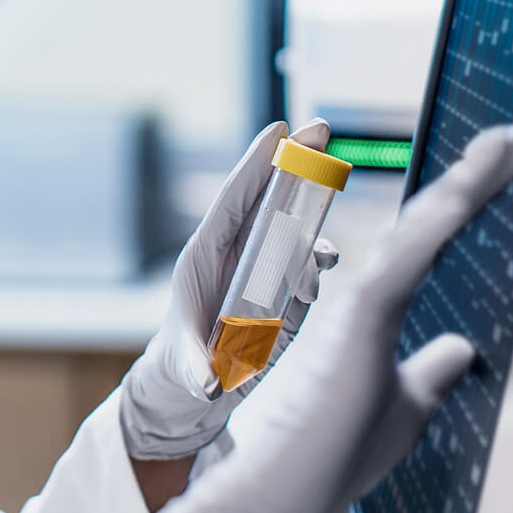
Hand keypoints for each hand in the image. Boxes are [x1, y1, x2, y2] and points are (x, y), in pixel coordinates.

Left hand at [120, 119, 339, 459]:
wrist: (195, 386)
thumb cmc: (182, 367)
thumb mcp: (185, 368)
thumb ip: (197, 371)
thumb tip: (210, 385)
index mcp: (204, 255)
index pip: (232, 199)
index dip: (255, 163)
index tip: (279, 129)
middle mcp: (235, 252)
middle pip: (266, 197)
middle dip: (293, 161)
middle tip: (321, 126)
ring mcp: (260, 267)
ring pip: (291, 228)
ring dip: (313, 220)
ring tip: (324, 245)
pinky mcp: (281, 287)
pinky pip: (306, 262)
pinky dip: (320, 258)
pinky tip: (329, 263)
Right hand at [129, 121, 512, 512]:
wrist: (284, 492)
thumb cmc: (331, 457)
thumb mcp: (404, 409)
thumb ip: (430, 373)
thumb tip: (463, 349)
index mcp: (376, 312)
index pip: (430, 243)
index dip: (470, 201)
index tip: (511, 162)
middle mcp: (366, 296)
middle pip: (429, 222)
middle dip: (478, 175)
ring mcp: (359, 303)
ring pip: (421, 228)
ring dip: (469, 183)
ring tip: (509, 142)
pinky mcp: (357, 318)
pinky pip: (406, 259)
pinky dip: (438, 222)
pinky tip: (469, 192)